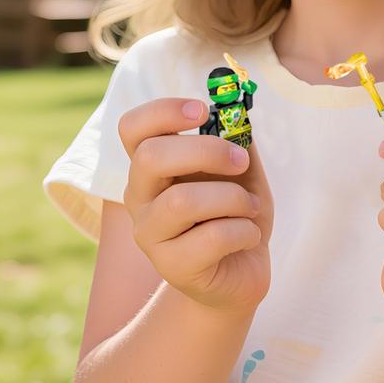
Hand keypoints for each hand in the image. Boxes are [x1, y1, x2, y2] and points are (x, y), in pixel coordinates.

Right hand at [119, 98, 273, 315]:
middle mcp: (140, 197)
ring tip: (251, 208)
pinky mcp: (172, 267)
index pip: (132, 128)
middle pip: (151, 157)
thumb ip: (238, 139)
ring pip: (182, 201)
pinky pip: (211, 237)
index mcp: (152, 166)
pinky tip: (250, 236)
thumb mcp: (242, 171)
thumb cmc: (236, 213)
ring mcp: (150, 234)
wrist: (241, 272)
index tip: (202, 110)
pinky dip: (244, 231)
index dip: (163, 111)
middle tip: (240, 160)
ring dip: (232, 198)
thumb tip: (237, 110)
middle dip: (207, 151)